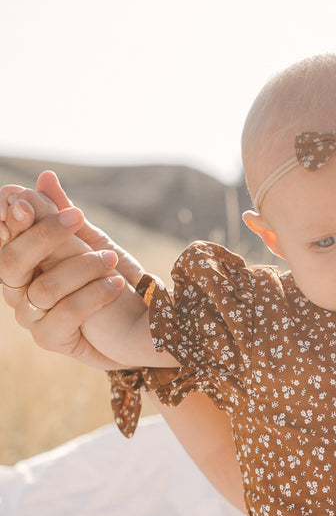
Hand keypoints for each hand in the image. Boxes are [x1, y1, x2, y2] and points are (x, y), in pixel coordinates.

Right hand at [0, 175, 135, 369]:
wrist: (141, 321)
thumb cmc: (112, 277)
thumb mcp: (90, 240)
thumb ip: (62, 213)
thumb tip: (45, 176)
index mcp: (22, 260)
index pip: (2, 235)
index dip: (7, 218)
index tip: (27, 202)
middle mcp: (17, 288)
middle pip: (10, 261)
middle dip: (43, 236)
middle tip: (77, 218)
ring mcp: (30, 316)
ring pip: (43, 288)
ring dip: (83, 269)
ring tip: (112, 260)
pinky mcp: (49, 338)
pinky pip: (66, 313)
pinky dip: (94, 295)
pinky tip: (116, 285)